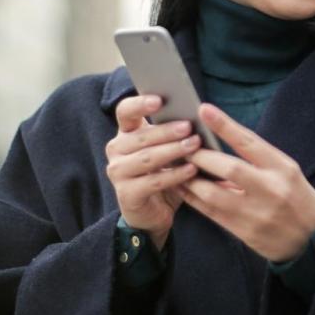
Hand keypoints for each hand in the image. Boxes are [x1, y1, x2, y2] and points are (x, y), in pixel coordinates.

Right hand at [105, 95, 201, 249]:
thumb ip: (173, 134)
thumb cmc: (162, 175)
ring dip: (173, 151)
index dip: (140, 103)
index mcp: (125, 134)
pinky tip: (192, 170)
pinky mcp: (126, 194)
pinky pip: (153, 181)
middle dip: (167, 131)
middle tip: (189, 127)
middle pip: (141, 136)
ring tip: (194, 145)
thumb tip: (198, 115)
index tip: (159, 100)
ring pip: (147, 158)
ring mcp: (118, 173)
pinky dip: (174, 175)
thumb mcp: (167, 151)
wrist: (152, 214)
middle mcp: (116, 150)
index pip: (125, 111)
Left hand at [177, 104, 314, 261]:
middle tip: (183, 146)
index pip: (250, 142)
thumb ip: (257, 159)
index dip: (225, 125)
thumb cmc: (296, 196)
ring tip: (177, 167)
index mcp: (282, 168)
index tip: (204, 110)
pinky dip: (194, 199)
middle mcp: (270, 189)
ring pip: (214, 194)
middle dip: (201, 156)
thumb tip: (218, 143)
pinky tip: (183, 188)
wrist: (313, 238)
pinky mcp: (245, 232)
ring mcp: (257, 213)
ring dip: (190, 180)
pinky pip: (212, 213)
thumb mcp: (286, 170)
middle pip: (229, 168)